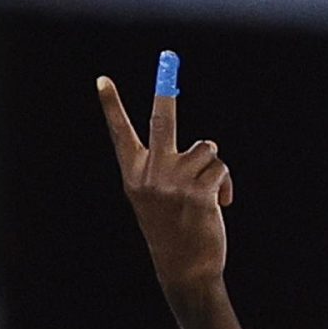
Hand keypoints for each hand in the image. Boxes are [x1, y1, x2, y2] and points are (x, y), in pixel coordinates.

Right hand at [98, 56, 234, 294]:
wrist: (185, 270)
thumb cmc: (173, 232)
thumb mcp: (157, 199)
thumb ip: (167, 170)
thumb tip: (204, 146)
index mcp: (134, 176)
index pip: (121, 134)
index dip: (112, 106)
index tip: (102, 80)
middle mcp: (150, 175)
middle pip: (162, 120)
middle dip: (165, 89)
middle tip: (167, 58)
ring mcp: (174, 182)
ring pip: (206, 147)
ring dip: (213, 166)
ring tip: (207, 192)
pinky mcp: (198, 191)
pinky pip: (220, 168)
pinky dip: (225, 184)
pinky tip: (218, 204)